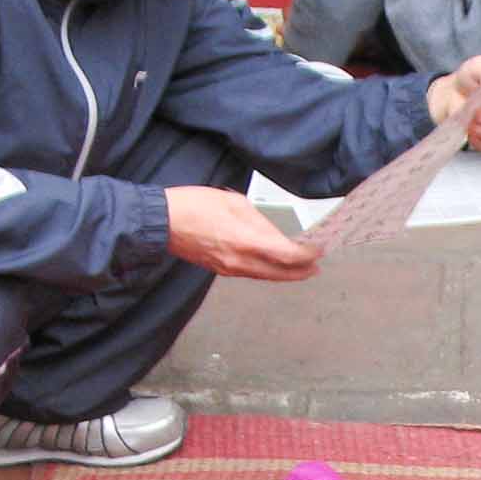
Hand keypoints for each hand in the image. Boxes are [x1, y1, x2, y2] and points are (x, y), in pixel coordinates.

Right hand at [165, 186, 321, 279]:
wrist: (162, 221)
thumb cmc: (193, 206)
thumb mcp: (235, 202)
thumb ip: (261, 220)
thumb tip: (276, 232)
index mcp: (247, 241)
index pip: (288, 256)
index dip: (308, 255)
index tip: (318, 250)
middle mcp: (241, 260)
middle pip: (281, 273)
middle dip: (302, 271)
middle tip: (316, 267)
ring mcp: (230, 268)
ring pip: (266, 276)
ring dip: (286, 275)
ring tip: (301, 270)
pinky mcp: (220, 270)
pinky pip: (251, 275)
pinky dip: (267, 272)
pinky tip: (272, 266)